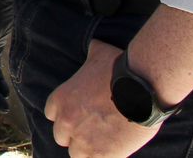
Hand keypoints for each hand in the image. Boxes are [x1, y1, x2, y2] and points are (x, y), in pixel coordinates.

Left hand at [43, 40, 160, 156]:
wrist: (140, 90)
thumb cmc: (120, 70)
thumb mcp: (99, 54)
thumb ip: (91, 53)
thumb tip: (95, 46)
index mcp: (60, 100)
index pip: (52, 115)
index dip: (66, 116)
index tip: (78, 116)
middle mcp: (66, 122)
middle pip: (61, 137)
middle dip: (74, 135)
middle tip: (92, 131)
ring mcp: (83, 141)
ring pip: (76, 154)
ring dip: (87, 150)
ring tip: (101, 145)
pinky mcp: (102, 155)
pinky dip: (102, 157)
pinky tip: (112, 152)